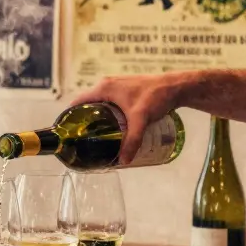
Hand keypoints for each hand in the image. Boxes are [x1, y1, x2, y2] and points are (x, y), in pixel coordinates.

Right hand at [70, 73, 185, 164]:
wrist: (176, 86)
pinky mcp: (125, 90)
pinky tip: (113, 128)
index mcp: (103, 88)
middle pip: (88, 106)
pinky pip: (109, 104)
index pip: (77, 103)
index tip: (69, 134)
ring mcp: (116, 86)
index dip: (70, 118)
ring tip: (98, 138)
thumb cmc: (156, 97)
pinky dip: (107, 115)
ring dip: (97, 119)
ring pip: (100, 105)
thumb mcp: (141, 119)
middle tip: (85, 141)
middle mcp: (106, 84)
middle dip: (85, 123)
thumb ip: (132, 140)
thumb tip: (123, 161)